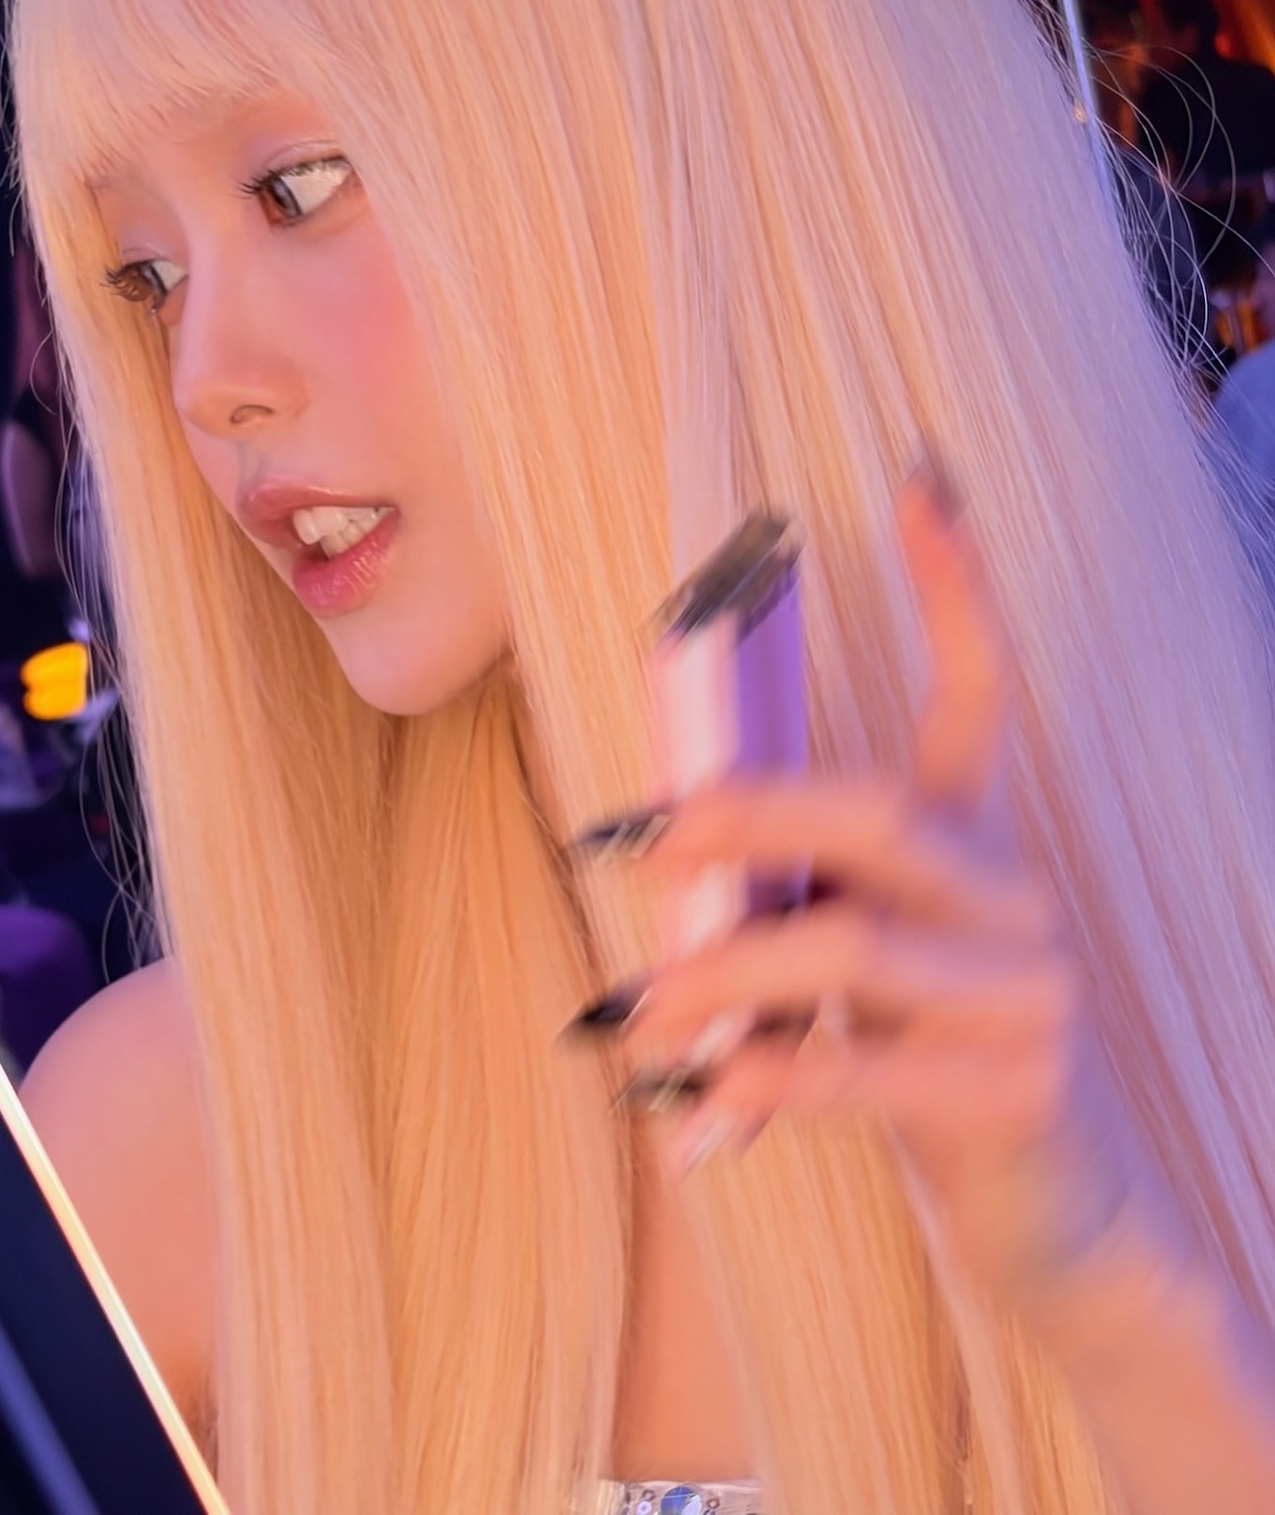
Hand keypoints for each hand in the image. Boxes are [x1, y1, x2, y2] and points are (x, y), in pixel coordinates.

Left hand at [594, 470, 1167, 1312]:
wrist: (1051, 1209)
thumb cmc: (920, 1053)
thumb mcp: (858, 960)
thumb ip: (789, 898)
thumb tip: (669, 867)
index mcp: (975, 844)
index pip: (980, 693)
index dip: (956, 586)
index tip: (923, 477)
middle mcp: (1013, 899)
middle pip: (880, 812)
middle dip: (752, 811)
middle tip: (653, 840)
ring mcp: (1027, 997)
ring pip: (850, 947)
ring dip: (720, 978)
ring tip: (636, 1011)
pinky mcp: (1013, 1095)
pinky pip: (864, 1070)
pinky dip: (768, 1080)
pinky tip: (707, 1098)